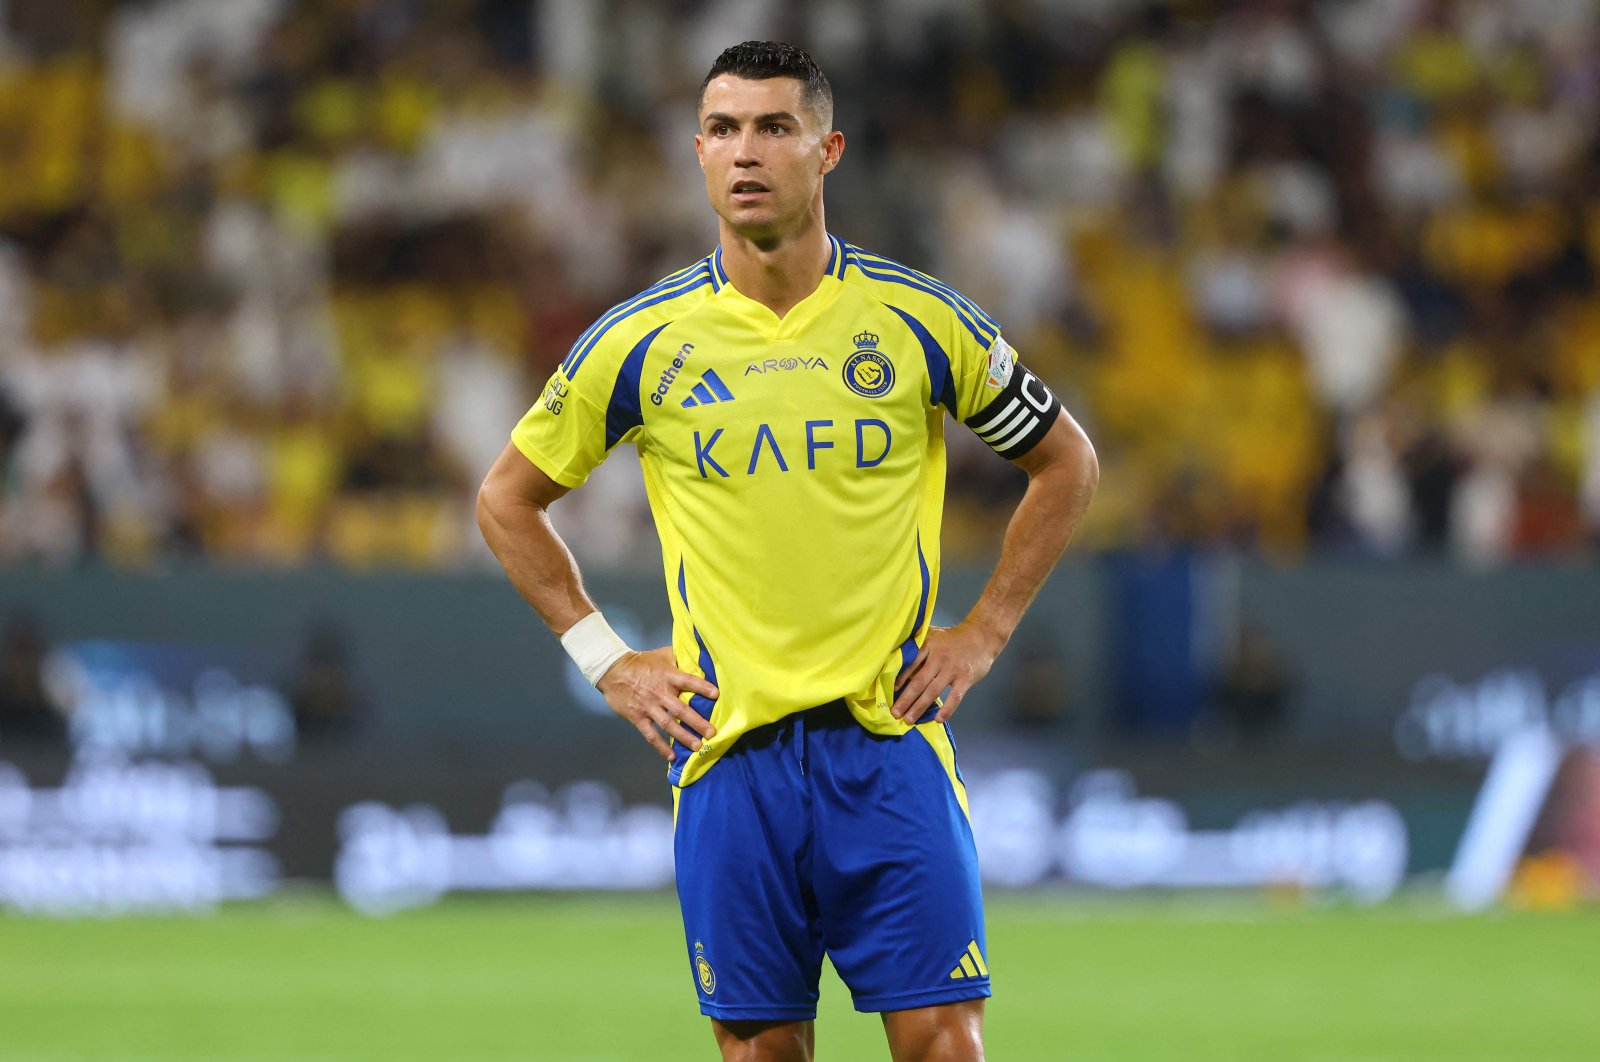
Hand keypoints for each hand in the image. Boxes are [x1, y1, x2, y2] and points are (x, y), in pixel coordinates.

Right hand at [596, 647, 717, 759]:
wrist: (613, 671)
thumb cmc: (641, 662)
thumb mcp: (662, 654)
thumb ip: (679, 657)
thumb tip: (698, 657)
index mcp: (668, 676)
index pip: (688, 681)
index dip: (702, 687)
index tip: (716, 695)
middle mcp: (660, 693)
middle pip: (681, 709)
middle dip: (697, 722)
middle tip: (711, 733)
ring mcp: (648, 707)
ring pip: (668, 724)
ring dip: (683, 737)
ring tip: (697, 747)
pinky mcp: (637, 718)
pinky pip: (651, 734)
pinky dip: (661, 746)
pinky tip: (671, 756)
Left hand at [891, 620, 1004, 724]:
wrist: (981, 636)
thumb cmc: (953, 639)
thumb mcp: (933, 636)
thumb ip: (918, 647)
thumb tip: (897, 663)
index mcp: (928, 645)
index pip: (910, 664)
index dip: (899, 679)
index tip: (890, 692)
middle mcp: (939, 657)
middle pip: (919, 681)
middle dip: (905, 699)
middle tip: (894, 713)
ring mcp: (953, 669)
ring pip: (933, 691)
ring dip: (919, 707)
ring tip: (909, 719)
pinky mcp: (966, 678)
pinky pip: (955, 697)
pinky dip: (947, 709)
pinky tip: (938, 719)